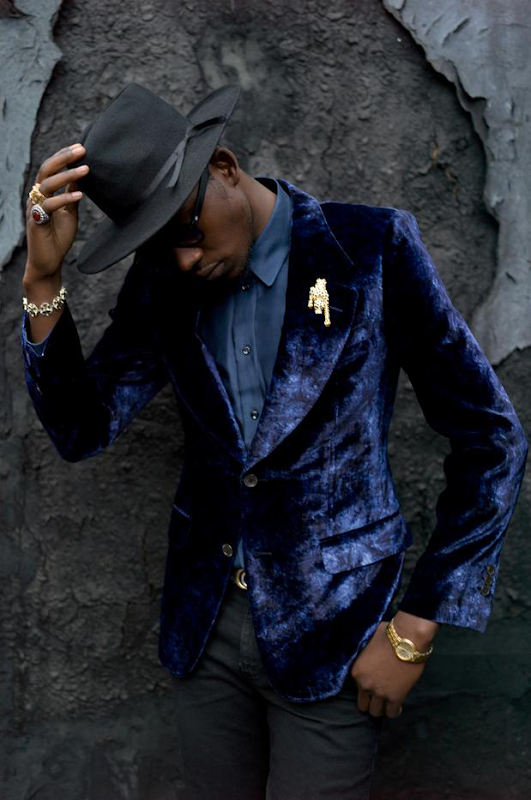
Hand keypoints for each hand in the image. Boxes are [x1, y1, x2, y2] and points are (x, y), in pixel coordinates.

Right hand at [25, 143, 88, 280]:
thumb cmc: (58, 237)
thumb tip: (81, 176)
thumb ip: (72, 194)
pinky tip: (79, 196)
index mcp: (44, 192)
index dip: (64, 156)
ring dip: (67, 175)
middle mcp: (36, 196)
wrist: (49, 262)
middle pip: (46, 170)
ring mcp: (34, 208)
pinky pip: (49, 206)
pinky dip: (64, 199)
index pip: (51, 167)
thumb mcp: (70, 212)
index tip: (82, 147)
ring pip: (47, 185)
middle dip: (64, 158)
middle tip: (82, 150)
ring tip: (86, 170)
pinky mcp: (36, 221)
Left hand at [350, 616, 435, 717]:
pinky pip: (391, 714)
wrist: (407, 639)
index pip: (357, 688)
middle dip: (371, 702)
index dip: (366, 687)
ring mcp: (379, 692)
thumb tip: (368, 653)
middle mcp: (365, 684)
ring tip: (388, 702)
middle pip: (363, 705)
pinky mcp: (395, 697)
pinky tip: (398, 705)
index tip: (375, 684)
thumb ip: (365, 654)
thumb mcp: (368, 644)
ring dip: (382, 708)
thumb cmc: (389, 636)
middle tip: (380, 697)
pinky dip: (395, 711)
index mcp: (356, 672)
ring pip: (376, 712)